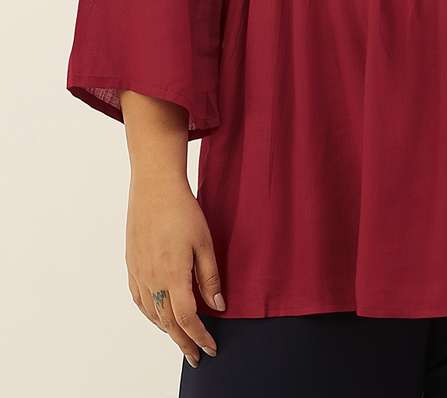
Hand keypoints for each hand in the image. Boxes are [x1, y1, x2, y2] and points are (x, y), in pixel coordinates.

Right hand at [125, 171, 224, 368]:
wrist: (154, 187)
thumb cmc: (182, 210)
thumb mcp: (204, 242)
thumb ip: (209, 277)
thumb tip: (217, 306)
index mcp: (173, 275)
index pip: (187, 318)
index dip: (200, 336)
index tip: (211, 348)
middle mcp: (152, 279)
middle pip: (168, 322)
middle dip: (183, 342)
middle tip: (196, 356)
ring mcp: (138, 273)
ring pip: (151, 313)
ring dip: (167, 330)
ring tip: (181, 339)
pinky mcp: (131, 264)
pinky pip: (139, 299)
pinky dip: (150, 314)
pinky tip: (158, 315)